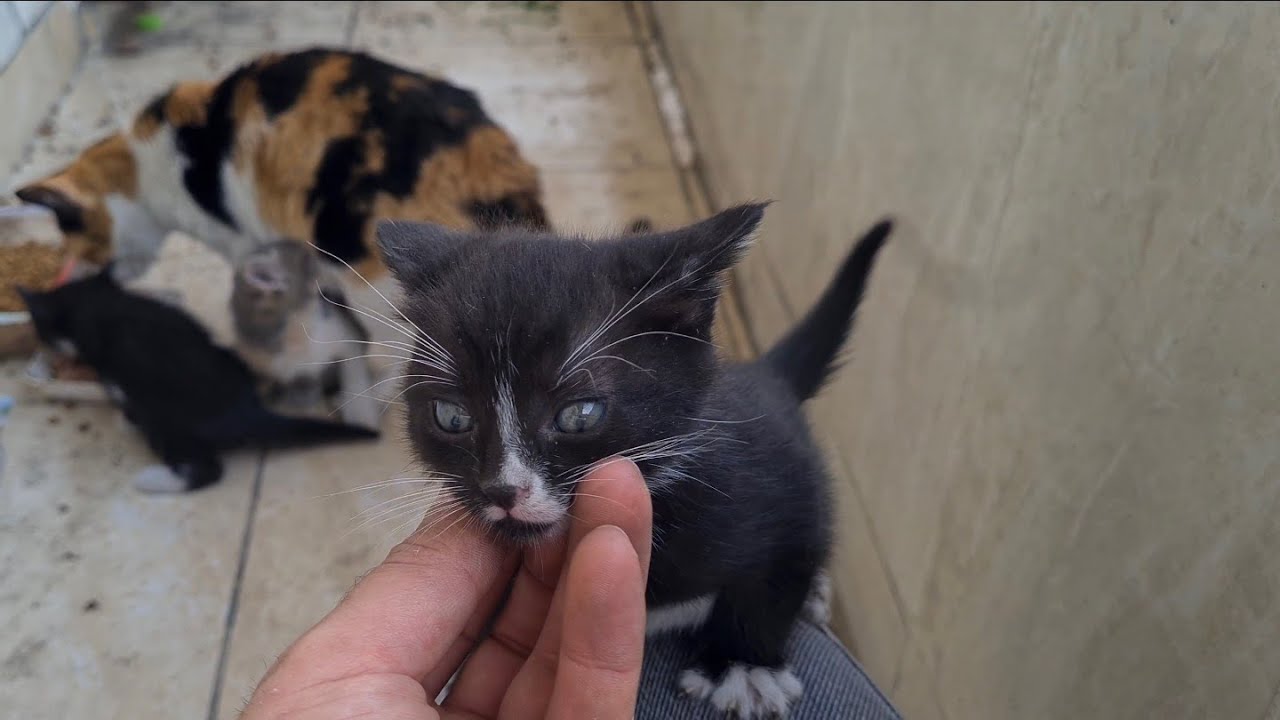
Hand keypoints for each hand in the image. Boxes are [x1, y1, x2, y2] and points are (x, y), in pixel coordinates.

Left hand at [239, 457, 652, 719]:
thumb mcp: (337, 675)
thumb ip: (420, 586)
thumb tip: (474, 513)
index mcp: (381, 703)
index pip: (454, 604)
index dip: (497, 536)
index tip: (533, 473)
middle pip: (523, 624)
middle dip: (560, 543)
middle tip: (596, 470)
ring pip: (569, 658)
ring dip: (601, 570)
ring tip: (624, 491)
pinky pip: (592, 700)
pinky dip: (609, 631)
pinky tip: (617, 558)